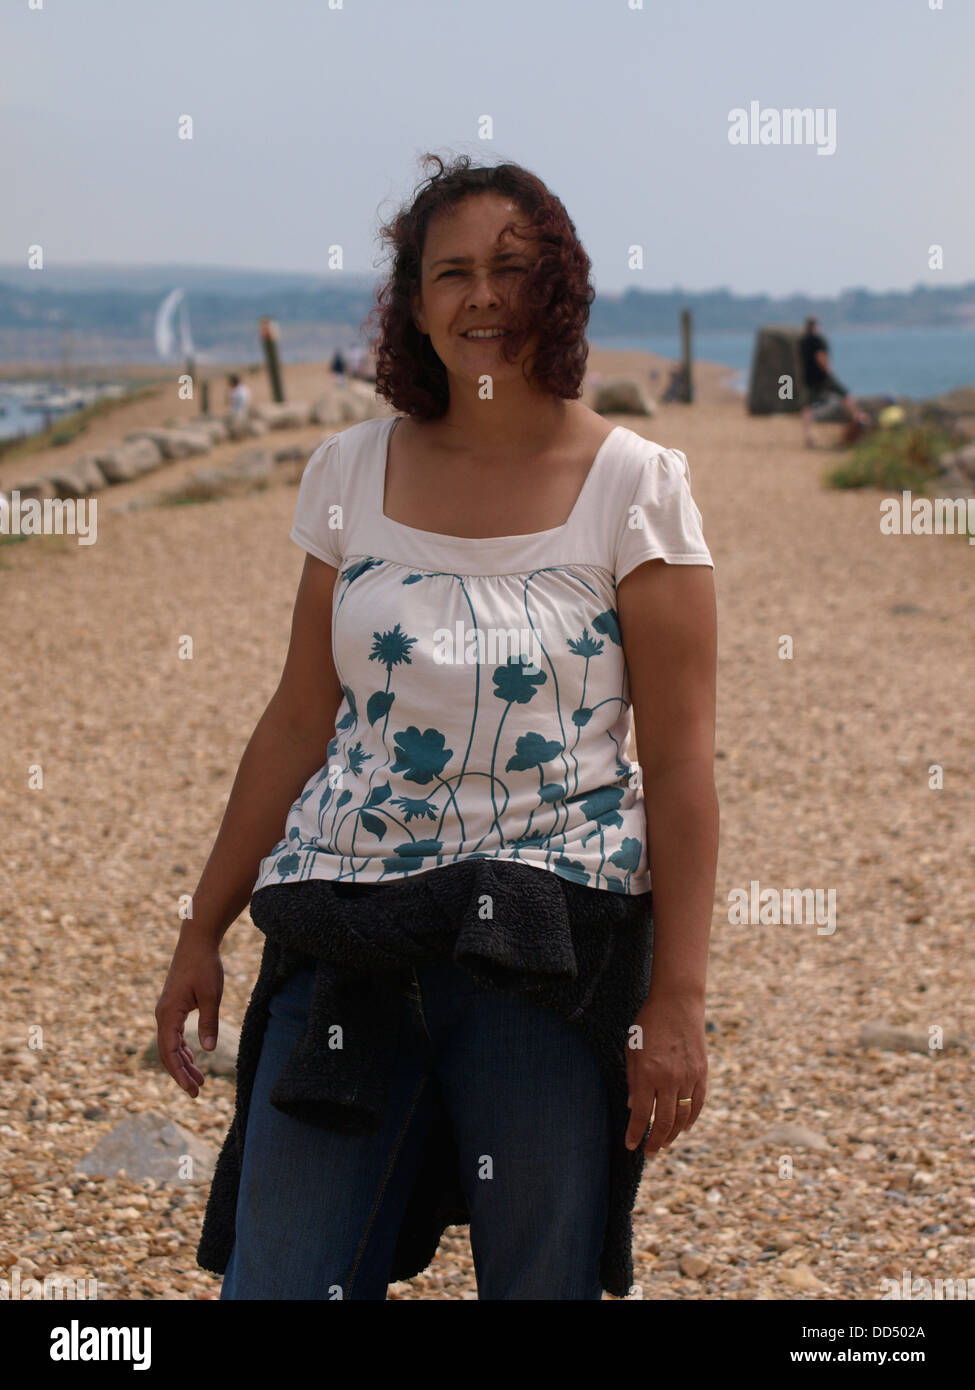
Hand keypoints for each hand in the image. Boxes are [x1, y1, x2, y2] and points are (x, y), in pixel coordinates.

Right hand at [154, 928, 223, 1097]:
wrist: (197, 942)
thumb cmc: (205, 966)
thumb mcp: (212, 996)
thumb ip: (209, 1023)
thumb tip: (208, 1051)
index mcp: (168, 1014)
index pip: (169, 1053)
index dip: (180, 1074)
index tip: (192, 1090)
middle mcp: (163, 1015)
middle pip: (168, 1053)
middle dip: (181, 1074)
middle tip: (197, 1093)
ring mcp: (167, 1011)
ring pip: (171, 1045)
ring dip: (183, 1063)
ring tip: (199, 1081)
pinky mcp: (173, 1007)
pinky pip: (174, 1035)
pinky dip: (183, 1049)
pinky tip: (194, 1059)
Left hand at [624, 994, 707, 1155]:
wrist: (678, 1003)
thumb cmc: (648, 1023)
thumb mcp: (632, 1048)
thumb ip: (633, 1079)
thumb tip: (634, 1106)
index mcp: (648, 1074)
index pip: (642, 1114)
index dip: (636, 1133)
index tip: (632, 1146)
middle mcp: (669, 1079)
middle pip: (664, 1121)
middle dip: (655, 1141)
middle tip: (649, 1153)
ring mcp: (688, 1077)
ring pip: (683, 1116)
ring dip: (673, 1134)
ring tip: (664, 1143)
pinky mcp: (702, 1073)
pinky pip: (698, 1102)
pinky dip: (691, 1118)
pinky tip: (684, 1127)